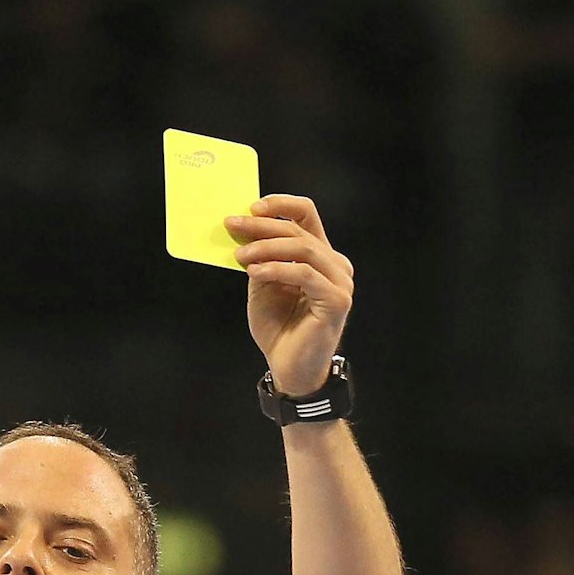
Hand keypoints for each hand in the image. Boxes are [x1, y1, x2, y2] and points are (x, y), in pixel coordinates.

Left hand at [227, 195, 353, 397]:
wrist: (289, 368)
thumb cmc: (278, 329)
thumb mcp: (262, 287)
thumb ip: (259, 260)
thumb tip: (243, 233)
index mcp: (320, 256)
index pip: (307, 216)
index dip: (281, 206)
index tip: (251, 207)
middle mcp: (335, 264)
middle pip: (300, 231)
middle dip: (263, 226)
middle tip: (233, 225)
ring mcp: (340, 282)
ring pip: (305, 249)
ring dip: (268, 247)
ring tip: (240, 254)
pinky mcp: (337, 300)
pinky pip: (306, 274)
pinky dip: (278, 269)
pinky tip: (255, 271)